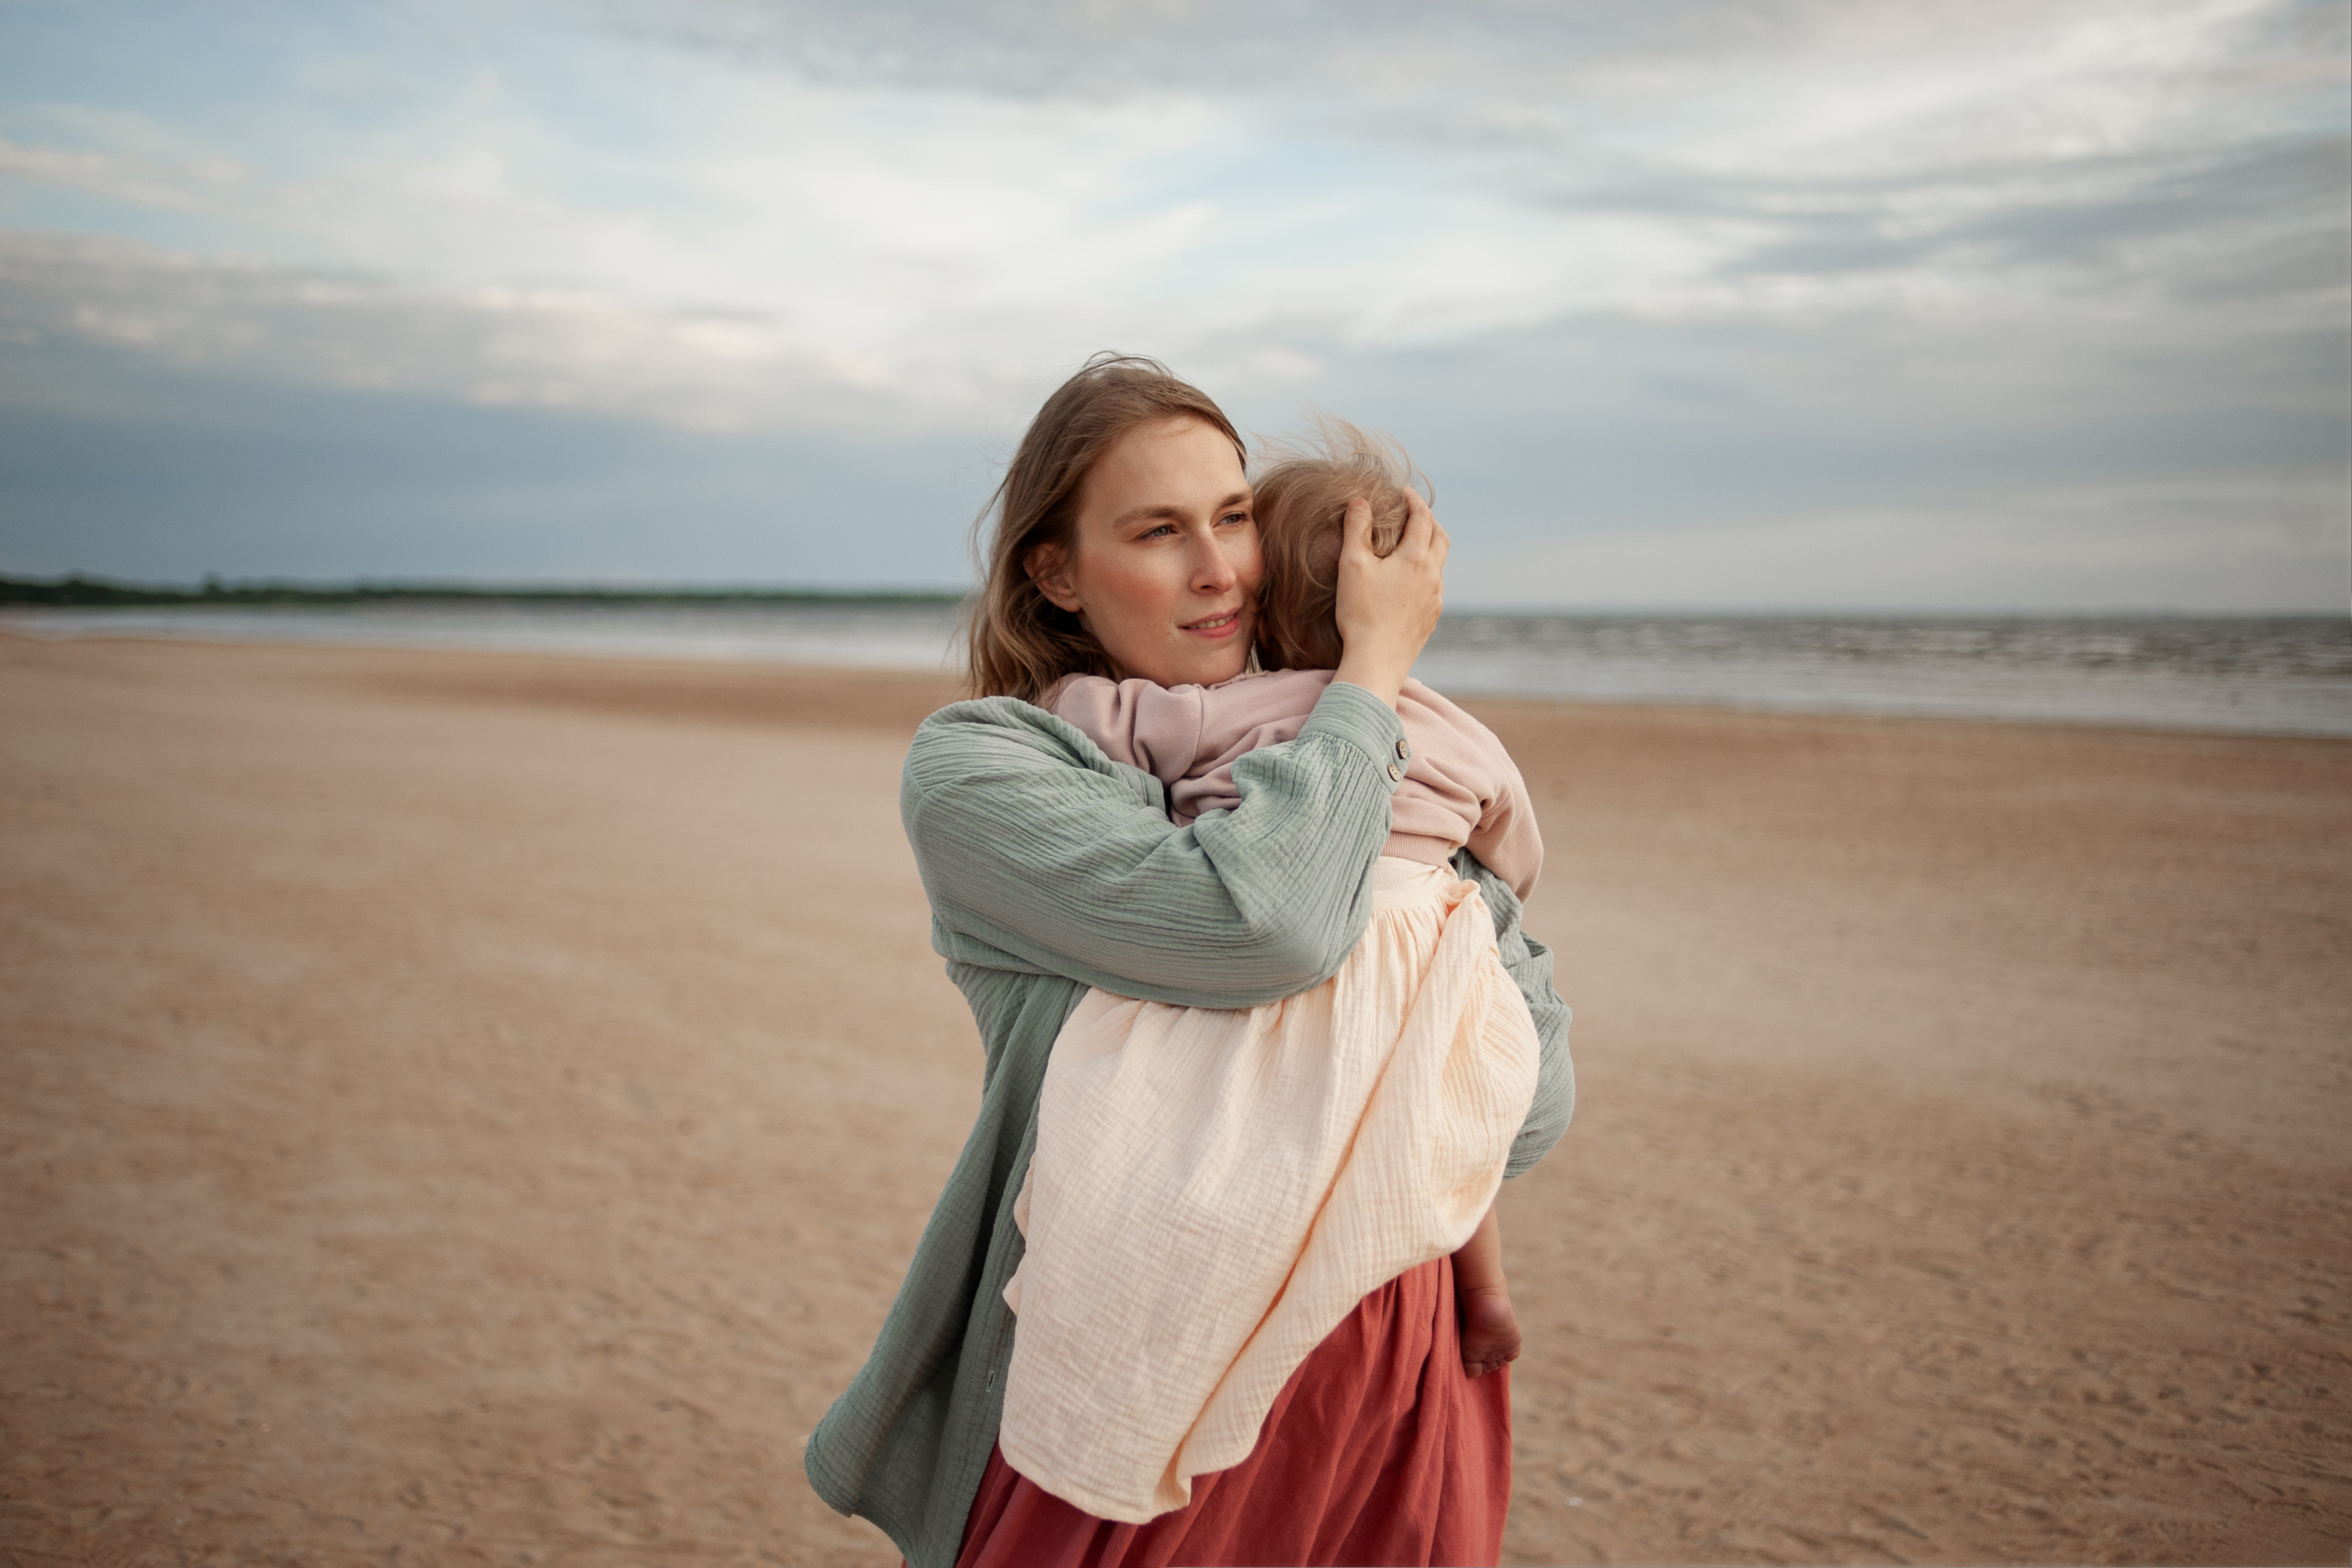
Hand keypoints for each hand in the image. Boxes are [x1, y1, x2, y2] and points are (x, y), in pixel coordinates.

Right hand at [1331, 490, 1445, 707]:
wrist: (1376, 661)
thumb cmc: (1361, 612)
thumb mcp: (1352, 565)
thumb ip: (1357, 529)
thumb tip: (1360, 501)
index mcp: (1416, 558)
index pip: (1422, 518)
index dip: (1414, 501)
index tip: (1404, 493)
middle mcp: (1432, 576)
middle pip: (1441, 537)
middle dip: (1429, 520)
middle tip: (1414, 513)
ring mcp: (1435, 599)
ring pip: (1440, 564)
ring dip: (1430, 547)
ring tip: (1412, 544)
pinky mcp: (1431, 618)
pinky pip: (1435, 586)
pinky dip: (1427, 572)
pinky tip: (1411, 580)